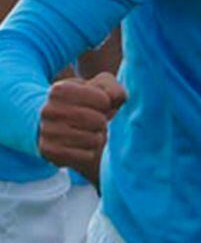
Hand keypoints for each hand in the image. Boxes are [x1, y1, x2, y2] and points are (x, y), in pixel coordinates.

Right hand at [38, 73, 126, 187]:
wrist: (58, 124)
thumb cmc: (87, 101)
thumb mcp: (101, 85)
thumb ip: (112, 88)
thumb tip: (111, 100)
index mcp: (60, 89)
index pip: (103, 100)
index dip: (107, 104)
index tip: (99, 104)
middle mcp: (48, 110)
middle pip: (98, 121)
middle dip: (102, 121)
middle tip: (95, 120)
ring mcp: (47, 133)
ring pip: (93, 140)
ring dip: (98, 137)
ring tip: (89, 131)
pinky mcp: (50, 153)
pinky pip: (86, 156)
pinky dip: (91, 152)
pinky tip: (83, 145)